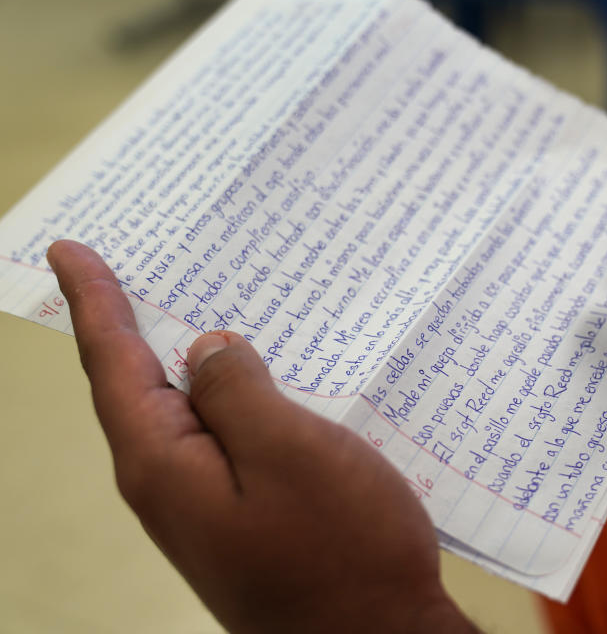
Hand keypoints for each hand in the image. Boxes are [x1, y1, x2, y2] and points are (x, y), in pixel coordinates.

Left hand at [47, 241, 474, 632]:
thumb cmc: (343, 549)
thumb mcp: (291, 450)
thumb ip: (237, 390)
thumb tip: (204, 351)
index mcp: (165, 465)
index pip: (114, 365)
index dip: (95, 302)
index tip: (71, 250)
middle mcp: (172, 488)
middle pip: (136, 389)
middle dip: (125, 327)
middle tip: (115, 272)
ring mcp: (207, 508)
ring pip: (184, 414)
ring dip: (183, 361)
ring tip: (183, 314)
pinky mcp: (244, 519)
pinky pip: (221, 440)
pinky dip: (226, 398)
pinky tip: (250, 384)